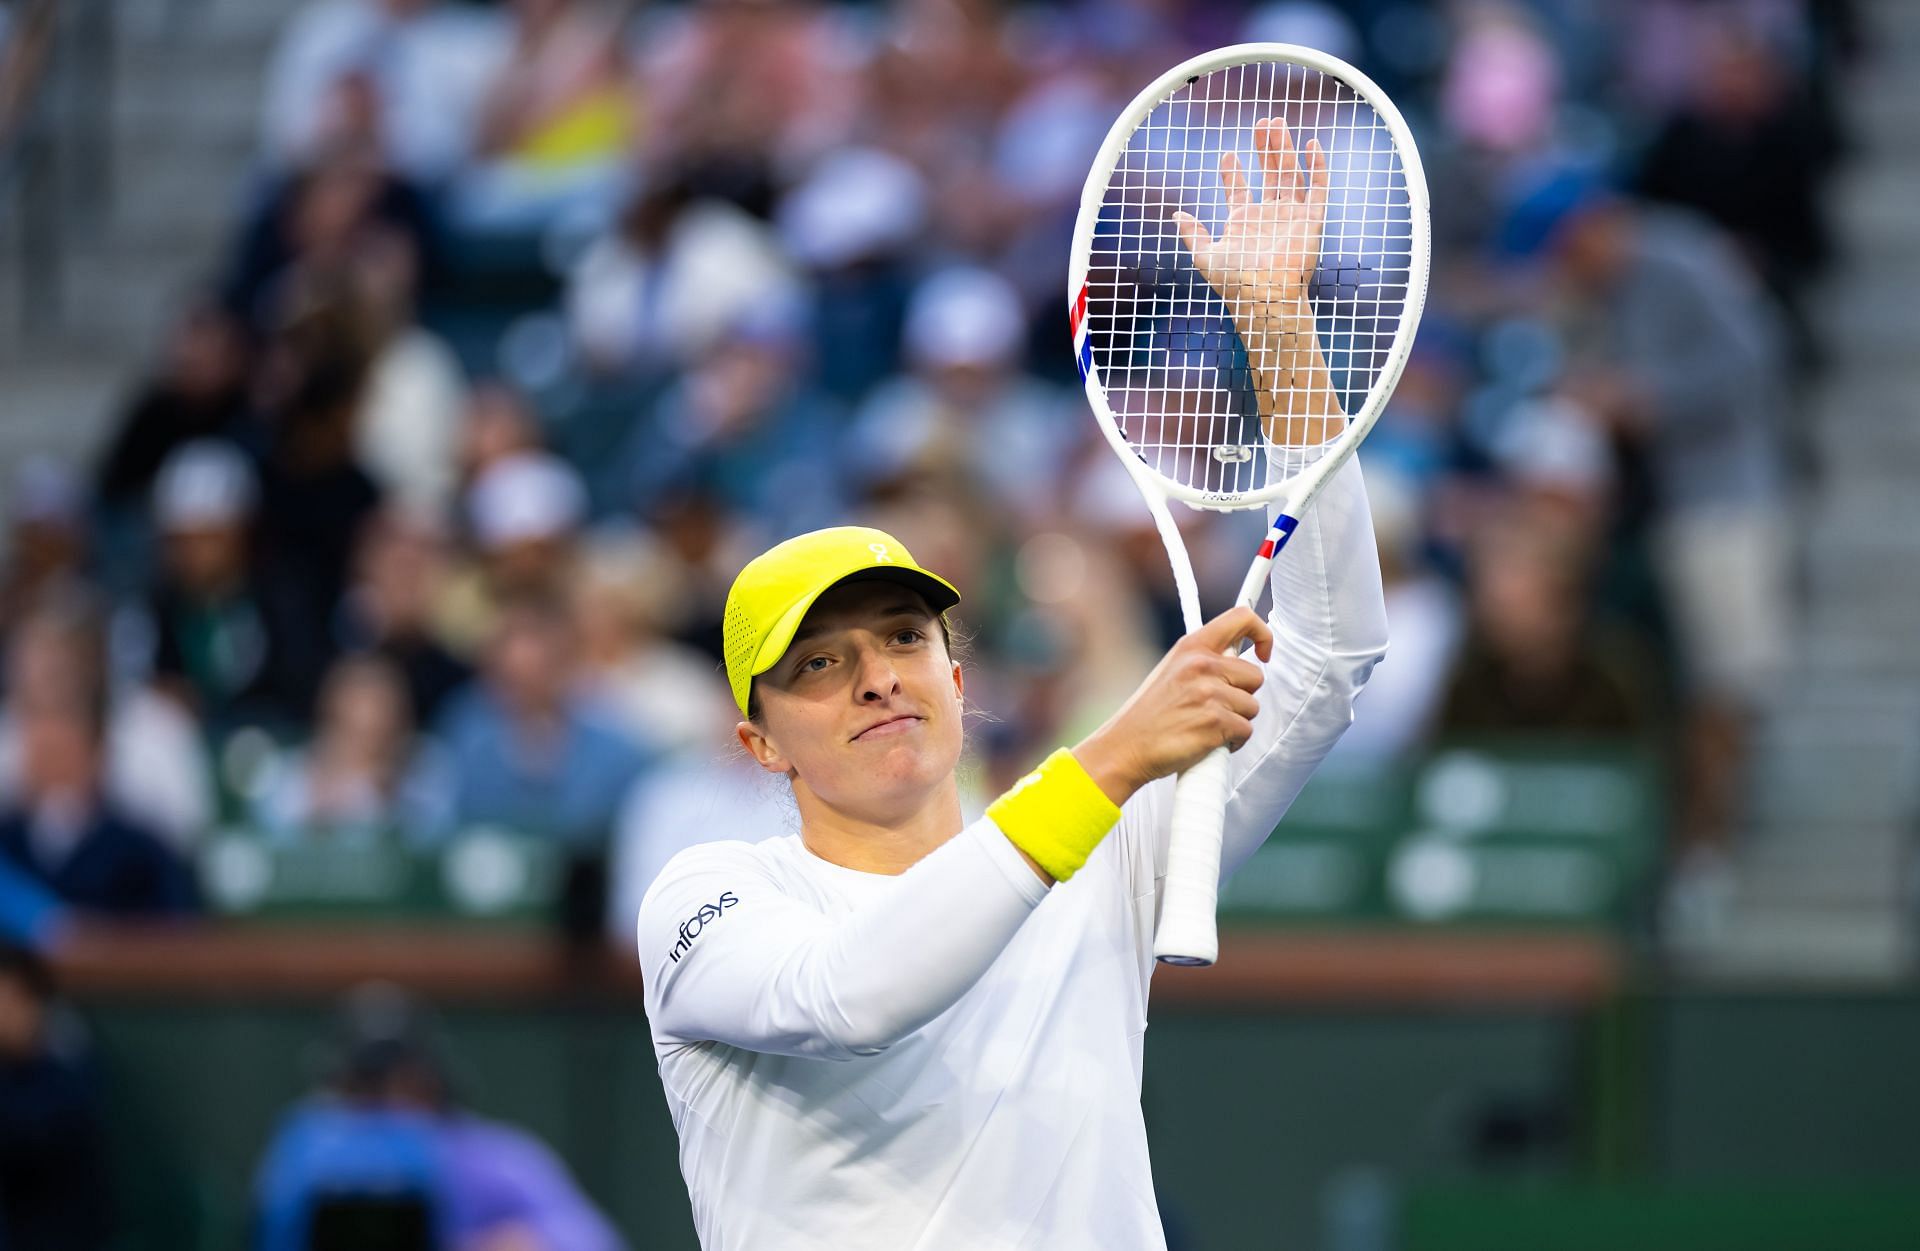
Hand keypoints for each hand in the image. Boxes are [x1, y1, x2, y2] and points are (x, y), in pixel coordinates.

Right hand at [1074, 607, 1272, 804]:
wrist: (1125, 747)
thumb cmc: (1149, 715)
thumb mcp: (1172, 671)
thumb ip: (1204, 661)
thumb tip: (1239, 658)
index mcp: (1191, 646)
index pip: (1241, 618)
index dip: (1262, 633)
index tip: (1264, 652)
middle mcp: (1201, 665)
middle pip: (1255, 675)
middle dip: (1243, 695)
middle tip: (1217, 708)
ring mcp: (1209, 693)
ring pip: (1252, 706)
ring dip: (1236, 721)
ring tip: (1207, 726)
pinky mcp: (1215, 722)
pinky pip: (1246, 730)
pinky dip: (1233, 741)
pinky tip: (1209, 742)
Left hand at [1172, 117, 1327, 311]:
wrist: (1264, 296)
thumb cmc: (1234, 282)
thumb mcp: (1205, 255)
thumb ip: (1193, 233)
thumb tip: (1175, 216)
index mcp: (1244, 222)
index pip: (1239, 189)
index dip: (1233, 171)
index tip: (1227, 153)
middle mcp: (1268, 216)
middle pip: (1269, 173)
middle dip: (1265, 148)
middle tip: (1261, 122)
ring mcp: (1291, 216)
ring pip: (1290, 174)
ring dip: (1284, 149)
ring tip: (1276, 123)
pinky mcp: (1311, 220)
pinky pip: (1318, 189)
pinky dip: (1317, 167)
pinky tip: (1311, 144)